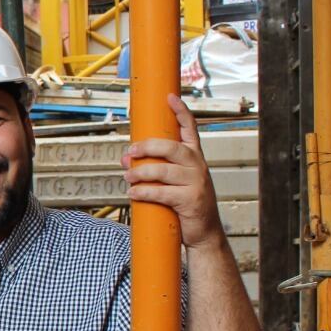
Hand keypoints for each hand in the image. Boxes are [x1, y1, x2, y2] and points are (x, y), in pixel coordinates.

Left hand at [121, 94, 224, 250]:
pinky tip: (134, 193)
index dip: (180, 112)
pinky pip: (162, 192)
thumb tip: (126, 159)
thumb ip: (154, 167)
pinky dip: (144, 192)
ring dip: (140, 172)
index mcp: (195, 157)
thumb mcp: (175, 180)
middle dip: (147, 147)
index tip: (170, 97)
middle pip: (172, 148)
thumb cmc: (186, 203)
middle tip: (130, 151)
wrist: (204, 232)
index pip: (190, 129)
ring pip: (164, 170)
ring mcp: (196, 183)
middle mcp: (198, 166)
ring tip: (128, 176)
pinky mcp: (190, 200)